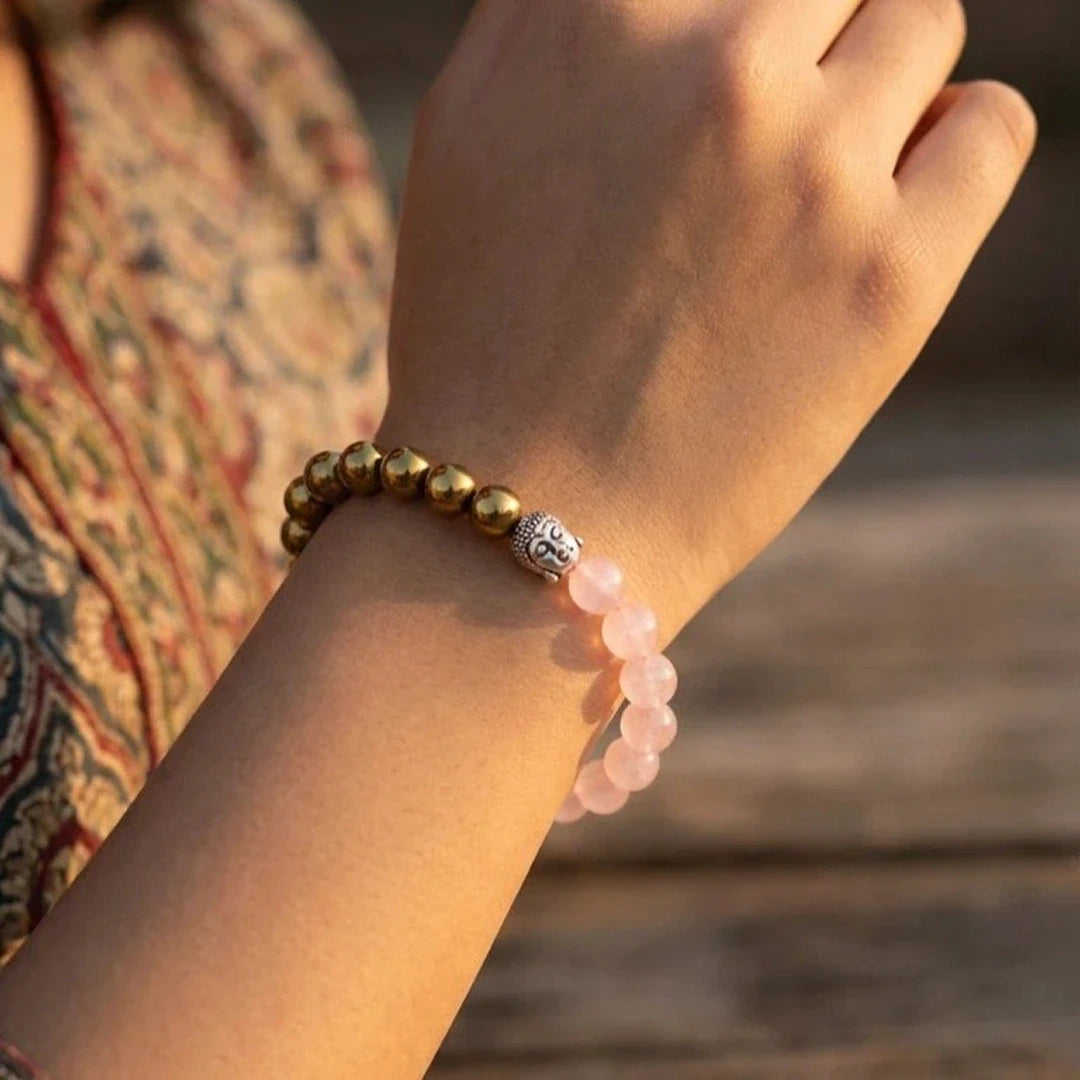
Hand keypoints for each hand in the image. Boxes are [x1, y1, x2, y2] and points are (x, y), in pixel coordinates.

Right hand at [381, 0, 1033, 627]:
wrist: (524, 511)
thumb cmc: (480, 335)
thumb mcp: (468, 132)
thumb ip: (561, 13)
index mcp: (596, 12)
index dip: (730, 13)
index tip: (741, 64)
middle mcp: (713, 66)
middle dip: (802, 36)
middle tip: (760, 133)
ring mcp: (812, 169)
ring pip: (922, 23)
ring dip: (878, 86)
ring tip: (813, 182)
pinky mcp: (894, 275)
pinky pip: (992, 131)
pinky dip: (955, 148)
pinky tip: (888, 210)